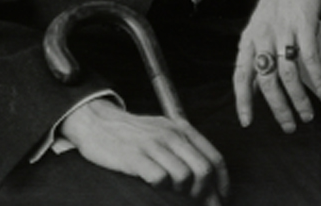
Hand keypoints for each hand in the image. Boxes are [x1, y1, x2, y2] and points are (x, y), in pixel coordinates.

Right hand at [61, 97, 228, 201]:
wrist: (98, 122)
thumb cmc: (134, 134)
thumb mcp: (163, 131)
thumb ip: (184, 150)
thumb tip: (207, 180)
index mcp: (181, 128)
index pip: (214, 157)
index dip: (222, 183)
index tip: (221, 199)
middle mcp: (171, 134)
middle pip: (203, 170)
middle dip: (204, 194)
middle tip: (197, 204)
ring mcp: (153, 145)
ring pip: (184, 176)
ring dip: (182, 193)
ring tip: (172, 194)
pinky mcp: (135, 157)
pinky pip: (159, 178)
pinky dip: (161, 188)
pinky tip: (154, 186)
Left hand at [233, 0, 320, 133]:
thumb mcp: (261, 26)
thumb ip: (257, 55)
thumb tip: (254, 87)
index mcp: (250, 37)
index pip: (241, 74)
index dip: (243, 100)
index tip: (247, 121)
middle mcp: (263, 34)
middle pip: (266, 80)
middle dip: (278, 107)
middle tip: (288, 125)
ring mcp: (283, 29)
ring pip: (288, 73)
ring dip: (299, 99)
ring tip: (307, 113)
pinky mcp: (304, 23)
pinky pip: (310, 56)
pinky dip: (317, 76)